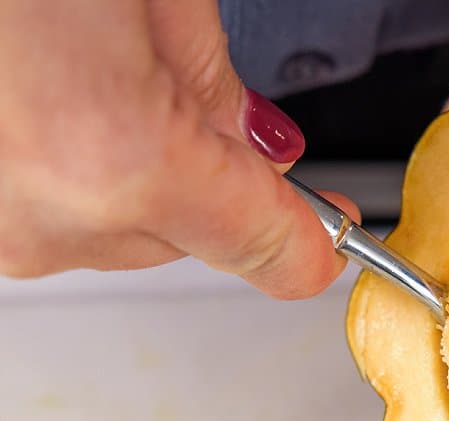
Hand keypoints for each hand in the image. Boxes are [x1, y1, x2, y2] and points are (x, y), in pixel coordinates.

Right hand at [0, 0, 352, 297]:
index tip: (331, 228)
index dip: (312, 237)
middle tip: (158, 73)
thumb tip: (259, 150)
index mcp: (116, 156)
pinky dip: (61, 162)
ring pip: (113, 229)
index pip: (271, 249)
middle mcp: (42, 215)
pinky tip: (36, 88)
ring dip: (124, 167)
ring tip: (74, 62)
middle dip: (200, 174)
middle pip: (188, 239)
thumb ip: (214, 85)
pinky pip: (45, 209)